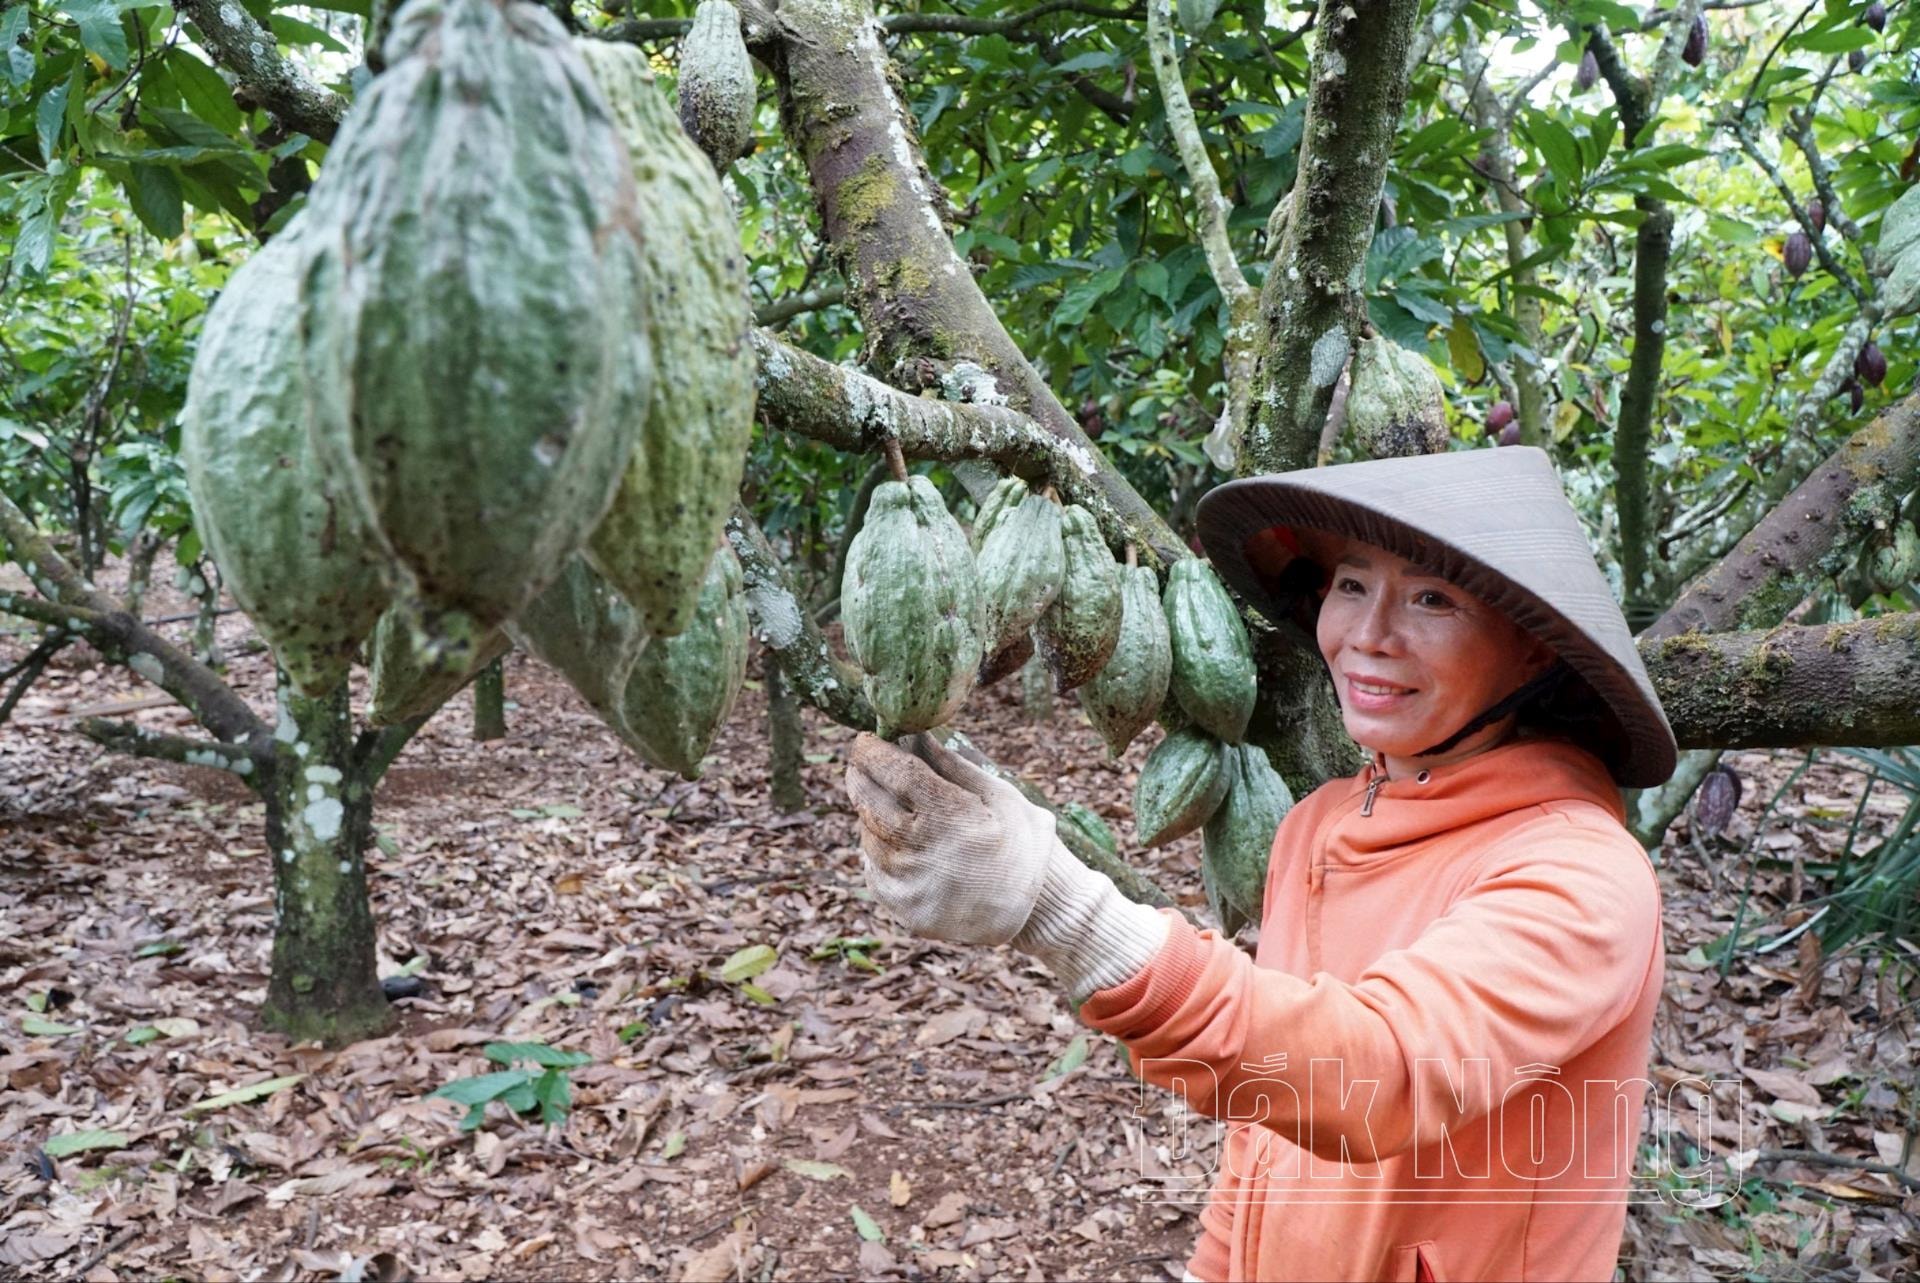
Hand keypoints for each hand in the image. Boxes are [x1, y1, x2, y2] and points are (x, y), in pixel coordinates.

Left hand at [846, 732, 1172, 1005]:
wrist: (1035, 911)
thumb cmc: (1022, 843)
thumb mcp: (1000, 796)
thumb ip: (953, 764)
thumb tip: (916, 734)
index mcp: (952, 816)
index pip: (896, 771)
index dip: (874, 751)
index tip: (867, 739)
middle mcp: (924, 851)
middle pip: (867, 801)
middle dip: (861, 775)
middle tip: (865, 761)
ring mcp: (909, 884)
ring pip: (866, 833)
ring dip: (870, 812)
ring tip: (893, 804)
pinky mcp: (903, 907)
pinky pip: (873, 866)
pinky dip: (878, 847)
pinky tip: (900, 840)